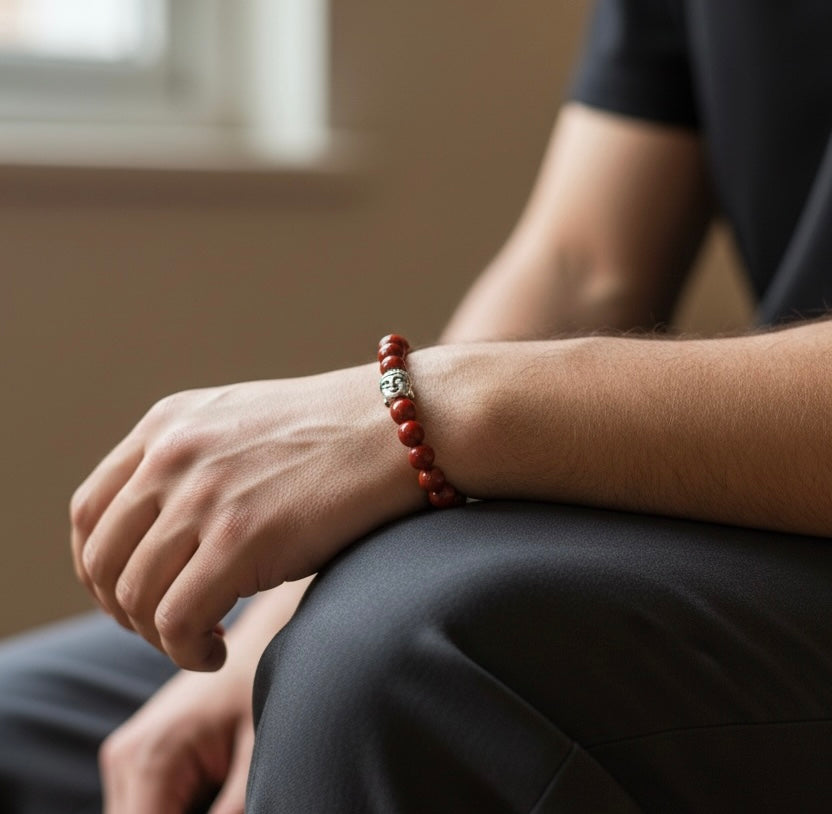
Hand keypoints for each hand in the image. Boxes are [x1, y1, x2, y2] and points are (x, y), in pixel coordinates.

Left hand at [70, 363, 418, 669]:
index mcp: (168, 425)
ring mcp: (204, 495)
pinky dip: (185, 651)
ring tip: (197, 642)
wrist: (402, 425)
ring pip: (135, 596)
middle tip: (164, 628)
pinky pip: (177, 621)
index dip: (97, 568)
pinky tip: (215, 652)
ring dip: (157, 636)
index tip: (128, 596)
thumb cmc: (336, 433)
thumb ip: (193, 464)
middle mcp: (172, 455)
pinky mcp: (241, 538)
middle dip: (123, 610)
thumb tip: (164, 535)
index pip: (90, 511)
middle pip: (103, 559)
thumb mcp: (244, 426)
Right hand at [99, 662, 251, 813]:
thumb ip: (236, 809)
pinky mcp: (134, 758)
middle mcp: (124, 759)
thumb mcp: (257, 753)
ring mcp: (124, 757)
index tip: (226, 812)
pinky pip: (143, 807)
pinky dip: (173, 809)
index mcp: (151, 758)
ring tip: (223, 792)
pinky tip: (214, 792)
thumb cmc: (261, 684)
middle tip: (229, 802)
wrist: (257, 637)